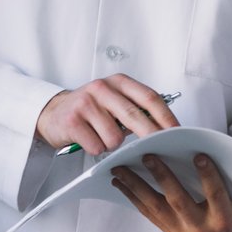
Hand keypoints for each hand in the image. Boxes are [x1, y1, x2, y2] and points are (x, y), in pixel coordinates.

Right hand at [34, 74, 179, 154]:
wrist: (53, 113)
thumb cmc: (91, 110)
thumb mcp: (115, 102)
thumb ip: (137, 109)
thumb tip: (165, 129)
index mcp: (119, 82)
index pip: (149, 98)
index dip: (166, 117)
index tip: (178, 133)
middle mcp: (102, 88)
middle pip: (135, 116)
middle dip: (151, 135)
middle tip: (162, 149)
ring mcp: (85, 103)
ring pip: (114, 137)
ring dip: (112, 145)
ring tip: (102, 138)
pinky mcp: (72, 121)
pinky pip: (96, 145)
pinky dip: (96, 149)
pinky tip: (89, 141)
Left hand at [110, 152, 231, 231]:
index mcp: (229, 219)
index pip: (218, 195)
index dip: (209, 176)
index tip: (200, 155)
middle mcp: (204, 229)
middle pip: (179, 201)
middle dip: (163, 177)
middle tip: (149, 155)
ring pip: (157, 208)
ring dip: (137, 187)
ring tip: (119, 168)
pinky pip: (149, 215)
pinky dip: (133, 198)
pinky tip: (120, 182)